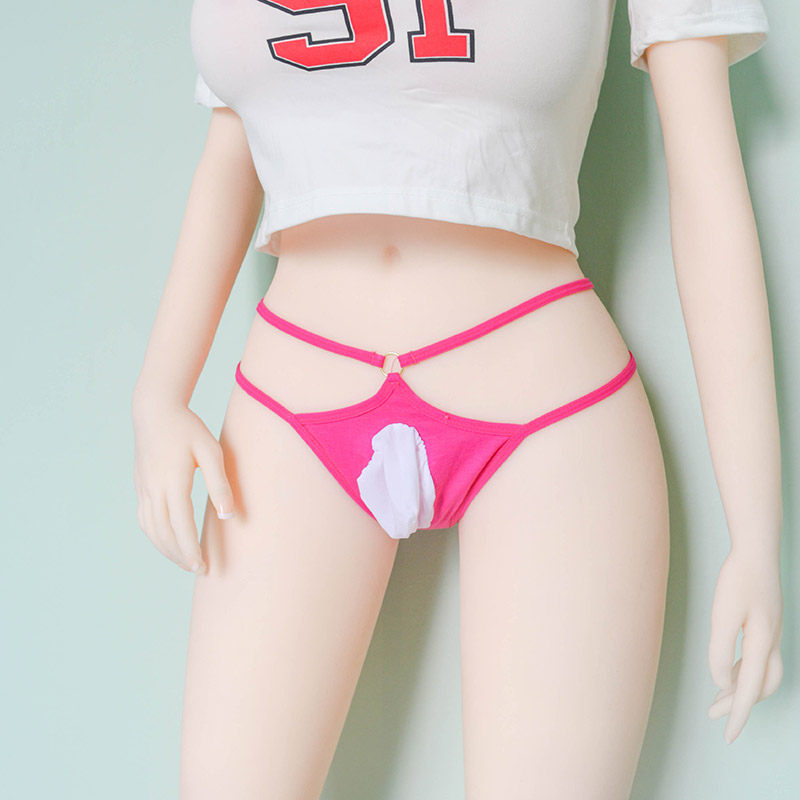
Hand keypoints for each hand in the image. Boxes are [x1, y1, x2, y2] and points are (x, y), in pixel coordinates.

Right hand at [132, 397, 234, 573]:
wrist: (155, 410)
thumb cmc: (189, 429)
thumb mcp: (212, 451)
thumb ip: (220, 484)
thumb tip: (229, 516)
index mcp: (173, 481)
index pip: (181, 525)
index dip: (191, 549)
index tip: (203, 567)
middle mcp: (153, 488)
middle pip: (164, 533)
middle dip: (180, 555)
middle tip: (199, 570)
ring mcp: (143, 488)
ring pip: (151, 529)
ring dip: (166, 549)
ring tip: (185, 561)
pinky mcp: (140, 486)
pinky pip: (145, 519)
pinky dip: (155, 536)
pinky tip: (168, 541)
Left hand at [707, 546, 782, 742]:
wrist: (756, 551)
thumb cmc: (738, 580)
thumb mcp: (723, 616)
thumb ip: (721, 652)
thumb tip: (722, 683)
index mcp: (763, 644)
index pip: (750, 691)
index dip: (738, 715)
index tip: (727, 735)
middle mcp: (772, 644)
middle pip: (760, 688)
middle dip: (739, 705)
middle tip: (712, 714)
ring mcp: (771, 635)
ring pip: (761, 675)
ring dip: (741, 689)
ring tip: (717, 699)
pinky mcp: (766, 626)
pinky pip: (758, 660)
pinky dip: (743, 671)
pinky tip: (727, 671)